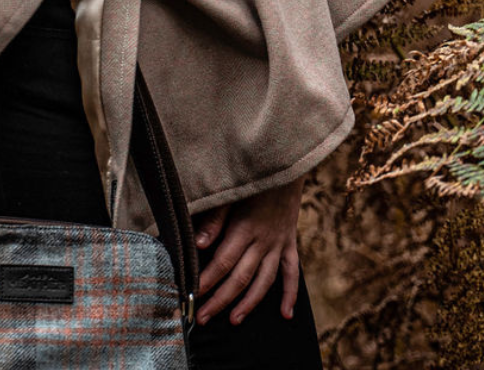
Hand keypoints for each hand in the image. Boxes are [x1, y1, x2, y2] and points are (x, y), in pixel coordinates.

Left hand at [192, 175, 305, 325]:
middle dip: (221, 300)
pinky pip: (292, 272)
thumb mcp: (231, 192)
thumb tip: (199, 244)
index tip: (192, 295)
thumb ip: (215, 219)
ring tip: (234, 320)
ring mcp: (279, 244)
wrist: (286, 163)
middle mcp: (263, 240)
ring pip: (264, 281)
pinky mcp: (290, 242)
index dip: (207, 281)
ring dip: (249, 303)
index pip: (223, 262)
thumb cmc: (252, 176)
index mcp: (245, 227)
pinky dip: (290, 294)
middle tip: (204, 318)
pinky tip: (286, 314)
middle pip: (240, 277)